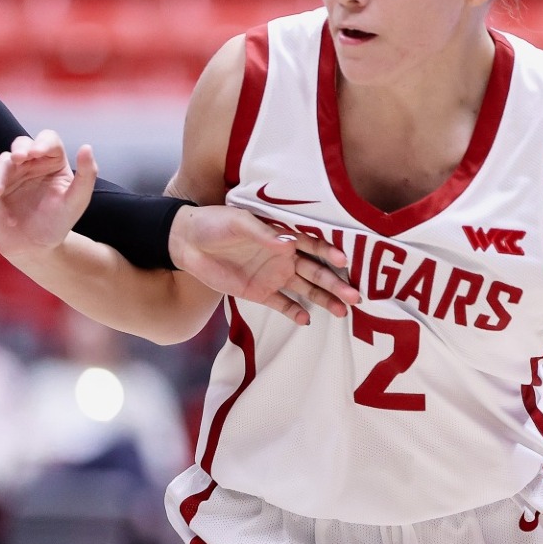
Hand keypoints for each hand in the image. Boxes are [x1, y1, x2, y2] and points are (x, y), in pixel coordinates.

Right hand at [0, 131, 94, 264]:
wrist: (35, 247)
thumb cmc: (58, 222)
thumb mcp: (77, 201)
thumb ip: (87, 175)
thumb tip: (87, 147)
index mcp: (52, 161)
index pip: (48, 140)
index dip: (42, 142)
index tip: (38, 153)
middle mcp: (29, 162)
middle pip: (21, 143)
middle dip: (18, 149)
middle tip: (18, 158)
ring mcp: (9, 172)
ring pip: (0, 162)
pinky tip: (6, 218)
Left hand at [169, 206, 359, 325]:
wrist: (186, 242)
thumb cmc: (215, 223)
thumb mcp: (239, 223)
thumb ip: (264, 234)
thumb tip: (289, 244)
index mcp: (282, 235)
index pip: (312, 244)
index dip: (329, 252)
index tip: (345, 262)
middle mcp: (283, 257)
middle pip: (316, 271)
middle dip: (335, 284)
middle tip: (355, 297)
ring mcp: (273, 276)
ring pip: (305, 290)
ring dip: (323, 299)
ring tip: (343, 311)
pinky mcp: (259, 292)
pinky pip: (281, 304)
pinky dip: (294, 312)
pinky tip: (307, 320)